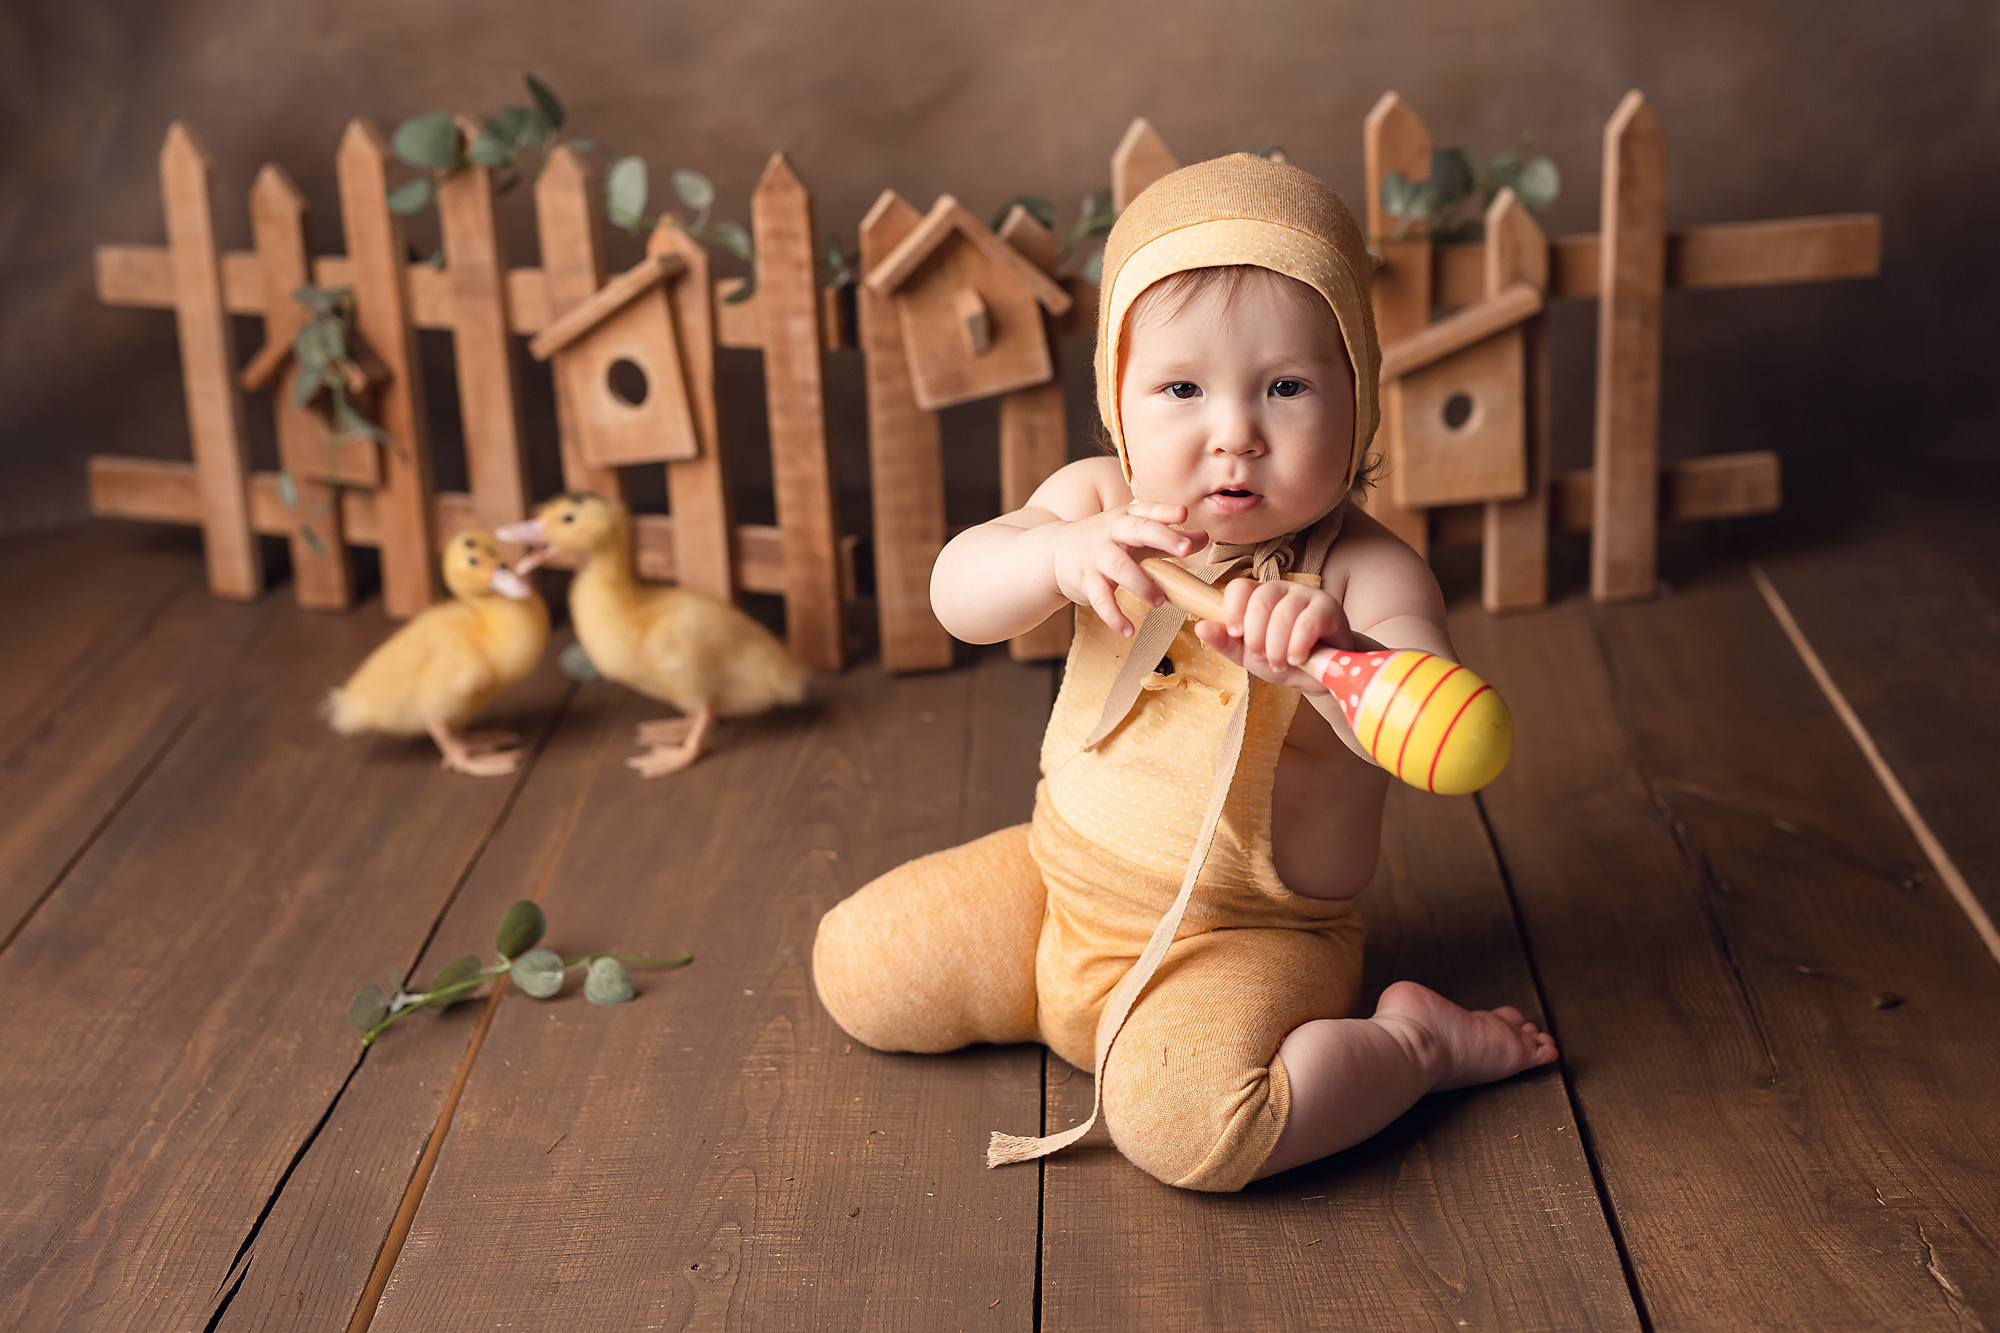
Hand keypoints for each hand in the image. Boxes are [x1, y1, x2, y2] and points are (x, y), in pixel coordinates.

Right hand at [1049, 503, 1207, 636]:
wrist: (1056, 551)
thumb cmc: (1108, 542)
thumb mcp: (1136, 536)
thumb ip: (1169, 538)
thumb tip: (1205, 537)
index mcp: (1127, 517)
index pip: (1148, 510)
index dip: (1165, 512)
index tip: (1183, 513)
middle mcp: (1111, 531)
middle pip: (1136, 530)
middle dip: (1162, 538)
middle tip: (1185, 551)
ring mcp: (1096, 555)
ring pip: (1118, 566)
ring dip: (1141, 584)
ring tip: (1159, 602)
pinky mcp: (1084, 579)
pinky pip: (1100, 598)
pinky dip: (1114, 615)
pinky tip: (1128, 630)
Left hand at [1192, 577, 1351, 691]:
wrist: (1320, 674)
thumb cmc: (1282, 659)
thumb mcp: (1247, 656)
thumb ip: (1225, 642)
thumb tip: (1199, 626)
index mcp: (1257, 597)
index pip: (1239, 587)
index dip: (1233, 610)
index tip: (1236, 634)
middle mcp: (1280, 590)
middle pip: (1260, 600)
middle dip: (1256, 636)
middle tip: (1262, 658)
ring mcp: (1305, 595)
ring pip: (1283, 613)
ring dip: (1277, 646)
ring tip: (1280, 663)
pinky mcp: (1328, 607)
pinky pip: (1307, 621)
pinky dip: (1297, 645)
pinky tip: (1297, 658)